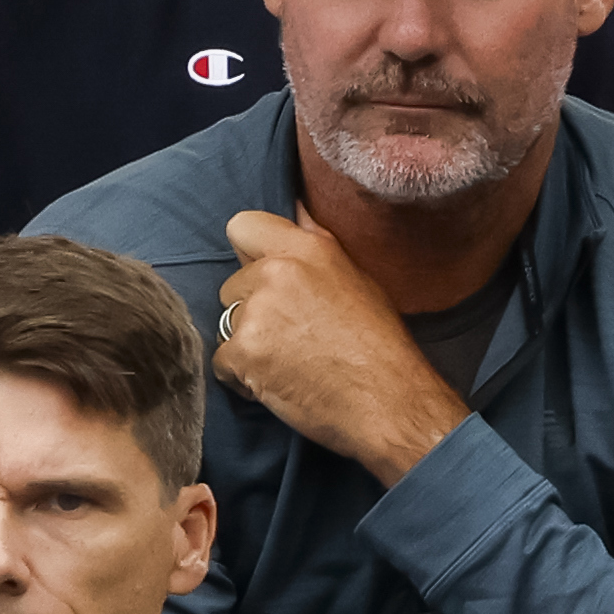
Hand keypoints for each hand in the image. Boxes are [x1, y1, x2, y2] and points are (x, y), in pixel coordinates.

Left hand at [213, 212, 469, 488]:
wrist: (389, 403)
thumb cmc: (382, 348)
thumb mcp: (359, 280)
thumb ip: (317, 248)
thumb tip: (297, 209)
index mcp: (308, 249)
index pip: (242, 226)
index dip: (249, 255)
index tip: (264, 277)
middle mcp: (276, 273)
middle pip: (232, 285)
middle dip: (251, 310)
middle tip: (291, 337)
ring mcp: (256, 314)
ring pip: (226, 324)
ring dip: (248, 345)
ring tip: (290, 365)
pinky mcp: (243, 354)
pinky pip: (223, 363)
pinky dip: (243, 378)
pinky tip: (280, 385)